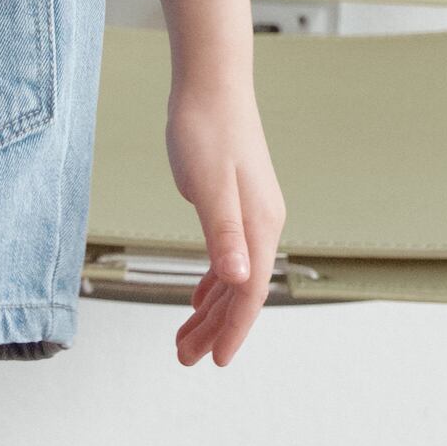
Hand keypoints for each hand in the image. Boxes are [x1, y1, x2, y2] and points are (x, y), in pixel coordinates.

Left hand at [163, 69, 283, 367]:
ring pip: (234, 278)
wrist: (210, 84)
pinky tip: (196, 298)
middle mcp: (262, 225)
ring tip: (184, 339)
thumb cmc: (206, 129)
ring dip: (211, 311)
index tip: (216, 361)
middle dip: (216, 329)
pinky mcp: (236, 204)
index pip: (250, 292)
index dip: (234, 330)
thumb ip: (224, 234)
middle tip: (185, 358)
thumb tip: (239, 279)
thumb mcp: (209, 186)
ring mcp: (251, 214)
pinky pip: (229, 257)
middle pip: (242, 292)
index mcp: (260, 225)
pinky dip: (213, 283)